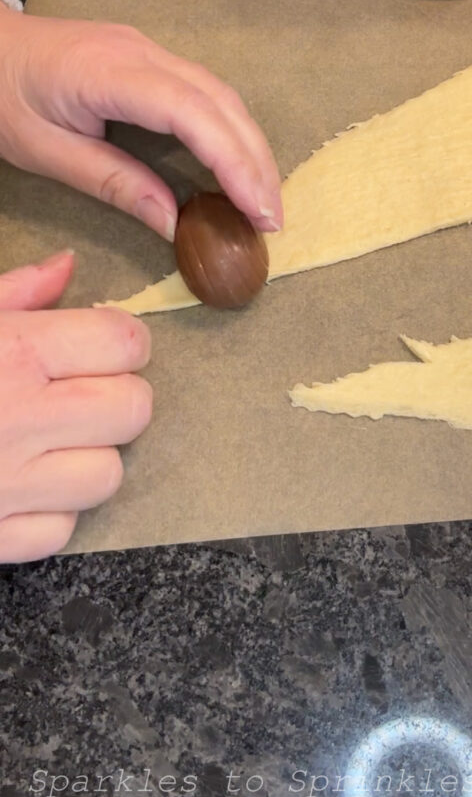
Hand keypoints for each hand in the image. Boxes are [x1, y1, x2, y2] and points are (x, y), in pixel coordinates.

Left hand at [0, 8, 282, 237]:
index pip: (192, 113)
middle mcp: (141, 52)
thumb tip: (174, 221)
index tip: (258, 210)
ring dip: (249, 146)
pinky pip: (205, 92)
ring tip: (263, 200)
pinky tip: (237, 165)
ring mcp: (149, 49)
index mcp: (108, 73)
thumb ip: (112, 183)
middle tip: (273, 219)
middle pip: (220, 103)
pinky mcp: (150, 58)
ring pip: (221, 95)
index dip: (233, 162)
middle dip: (255, 162)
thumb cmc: (0, 97)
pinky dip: (231, 131)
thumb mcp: (44, 151)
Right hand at [0, 251, 151, 562]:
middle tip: (77, 391)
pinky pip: (63, 530)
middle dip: (115, 396)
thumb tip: (69, 266)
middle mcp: (19, 419)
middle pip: (134, 409)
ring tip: (50, 440)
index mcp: (14, 355)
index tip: (96, 345)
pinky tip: (24, 484)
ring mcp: (8, 487)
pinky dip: (51, 511)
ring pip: (109, 476)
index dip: (118, 342)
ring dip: (90, 456)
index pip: (124, 343)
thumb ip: (14, 293)